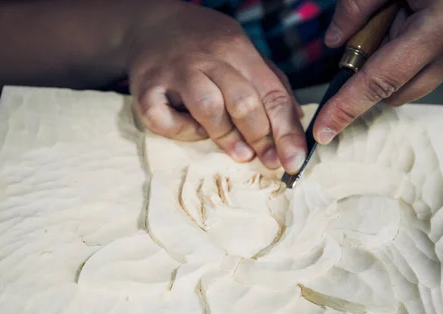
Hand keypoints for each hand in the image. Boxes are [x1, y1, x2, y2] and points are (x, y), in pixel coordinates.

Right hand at [127, 1, 305, 172]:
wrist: (151, 23)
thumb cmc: (204, 44)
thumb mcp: (242, 50)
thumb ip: (269, 82)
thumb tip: (296, 121)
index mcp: (237, 49)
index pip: (271, 93)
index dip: (286, 131)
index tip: (293, 160)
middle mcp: (208, 58)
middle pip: (243, 101)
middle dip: (261, 138)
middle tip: (270, 161)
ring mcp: (175, 71)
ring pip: (208, 108)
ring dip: (227, 136)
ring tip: (240, 153)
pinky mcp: (146, 86)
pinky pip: (163, 118)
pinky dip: (181, 131)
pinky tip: (192, 131)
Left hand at [313, 0, 442, 143]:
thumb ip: (358, 6)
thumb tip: (335, 41)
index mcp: (440, 28)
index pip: (379, 81)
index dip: (346, 107)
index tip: (324, 130)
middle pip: (395, 92)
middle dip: (373, 75)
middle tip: (379, 27)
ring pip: (414, 84)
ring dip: (397, 63)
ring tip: (406, 17)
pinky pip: (434, 69)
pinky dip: (417, 55)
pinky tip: (426, 20)